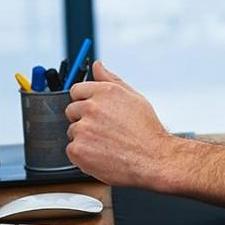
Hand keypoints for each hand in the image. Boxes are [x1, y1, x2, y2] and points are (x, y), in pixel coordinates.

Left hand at [64, 61, 174, 187]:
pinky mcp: (78, 149)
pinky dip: (83, 154)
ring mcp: (83, 128)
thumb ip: (111, 79)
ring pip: (73, 131)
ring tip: (106, 143)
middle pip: (72, 111)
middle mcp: (91, 107)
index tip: (94, 112)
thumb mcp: (134, 97)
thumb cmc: (147, 131)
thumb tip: (97, 66)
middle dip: (83, 119)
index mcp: (104, 92)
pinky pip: (71, 149)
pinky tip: (101, 154)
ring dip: (84, 137)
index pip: (76, 90)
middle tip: (104, 130)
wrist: (153, 158)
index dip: (85, 101)